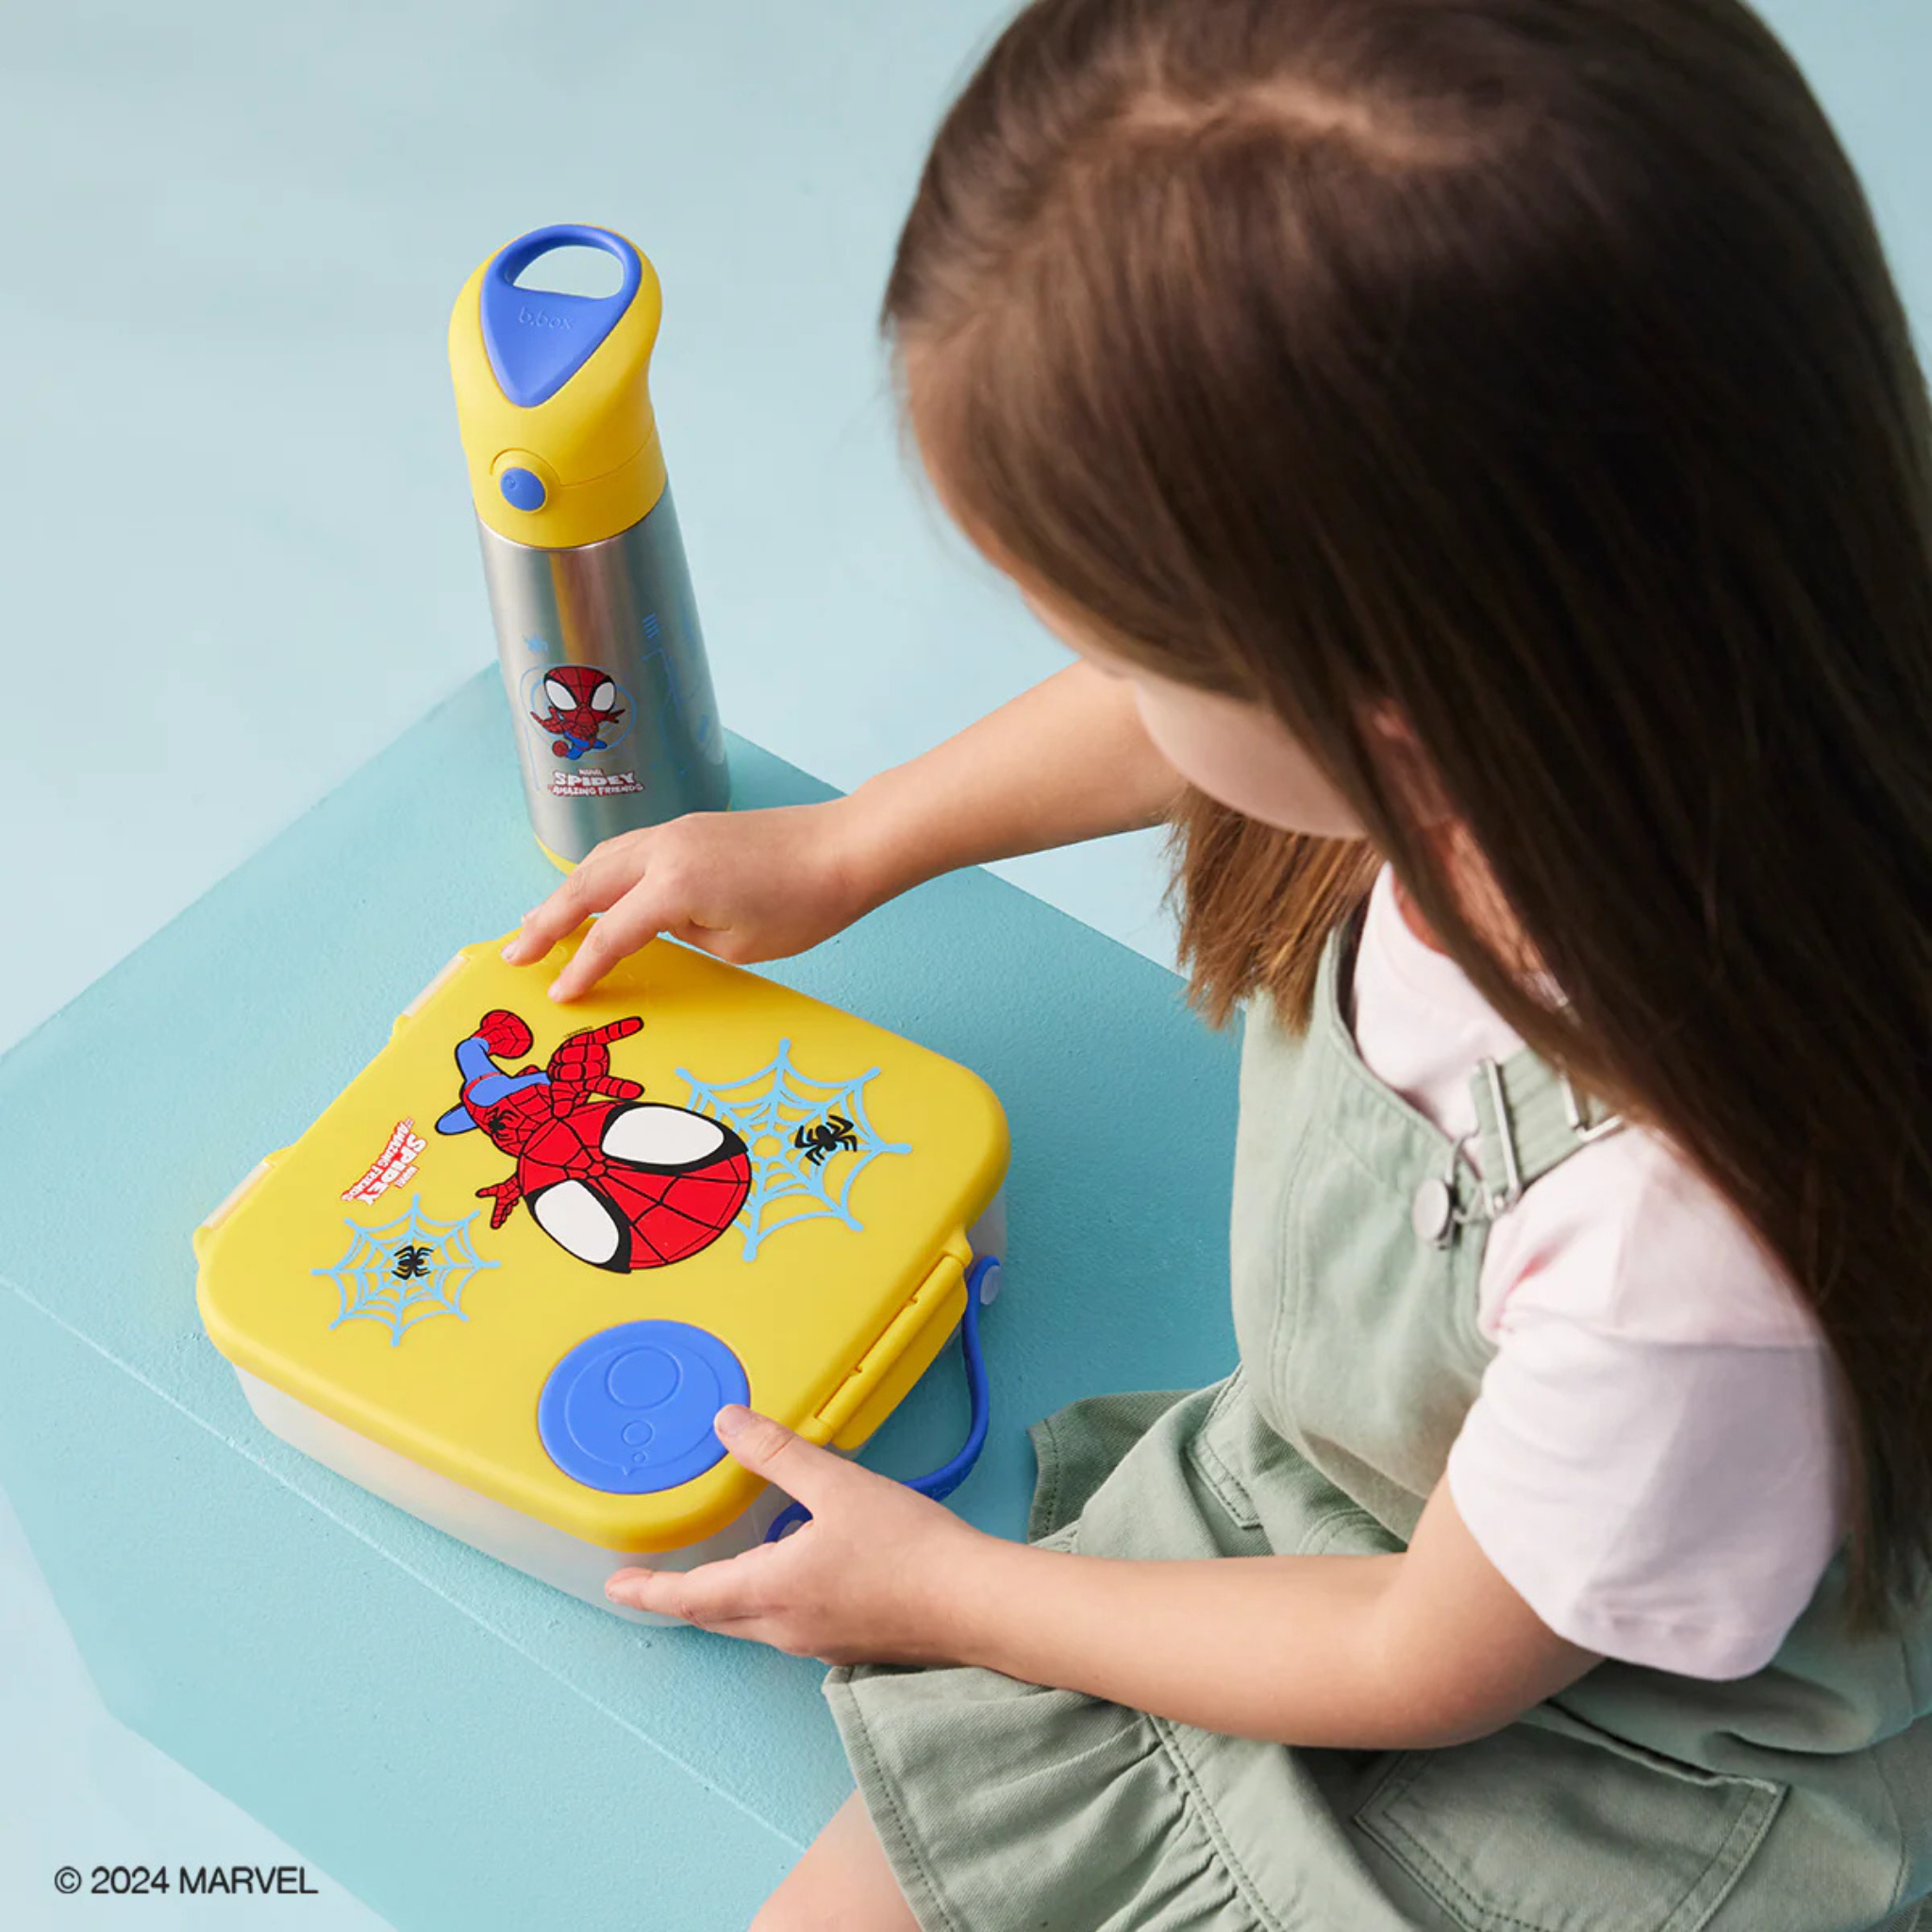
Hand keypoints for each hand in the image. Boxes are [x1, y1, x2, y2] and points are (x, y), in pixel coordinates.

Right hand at [503, 798, 881, 1001]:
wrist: (847, 848)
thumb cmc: (804, 904)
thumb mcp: (737, 945)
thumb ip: (683, 936)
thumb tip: (653, 928)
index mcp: (673, 887)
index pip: (608, 934)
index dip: (580, 968)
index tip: (557, 995)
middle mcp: (664, 849)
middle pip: (585, 886)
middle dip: (545, 922)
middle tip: (514, 953)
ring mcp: (675, 831)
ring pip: (601, 860)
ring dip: (566, 892)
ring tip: (540, 923)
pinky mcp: (690, 827)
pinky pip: (627, 850)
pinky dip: (600, 873)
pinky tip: (594, 891)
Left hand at [604, 1406, 991, 1665]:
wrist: (974, 1602)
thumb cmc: (905, 1545)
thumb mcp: (837, 1486)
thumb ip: (778, 1454)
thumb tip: (725, 1421)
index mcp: (771, 1590)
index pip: (691, 1597)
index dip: (649, 1590)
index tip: (616, 1586)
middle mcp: (784, 1627)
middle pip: (716, 1616)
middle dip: (681, 1597)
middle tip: (653, 1582)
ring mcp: (817, 1643)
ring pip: (752, 1624)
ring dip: (726, 1600)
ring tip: (716, 1572)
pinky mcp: (849, 1644)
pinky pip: (788, 1626)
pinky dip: (768, 1603)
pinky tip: (791, 1577)